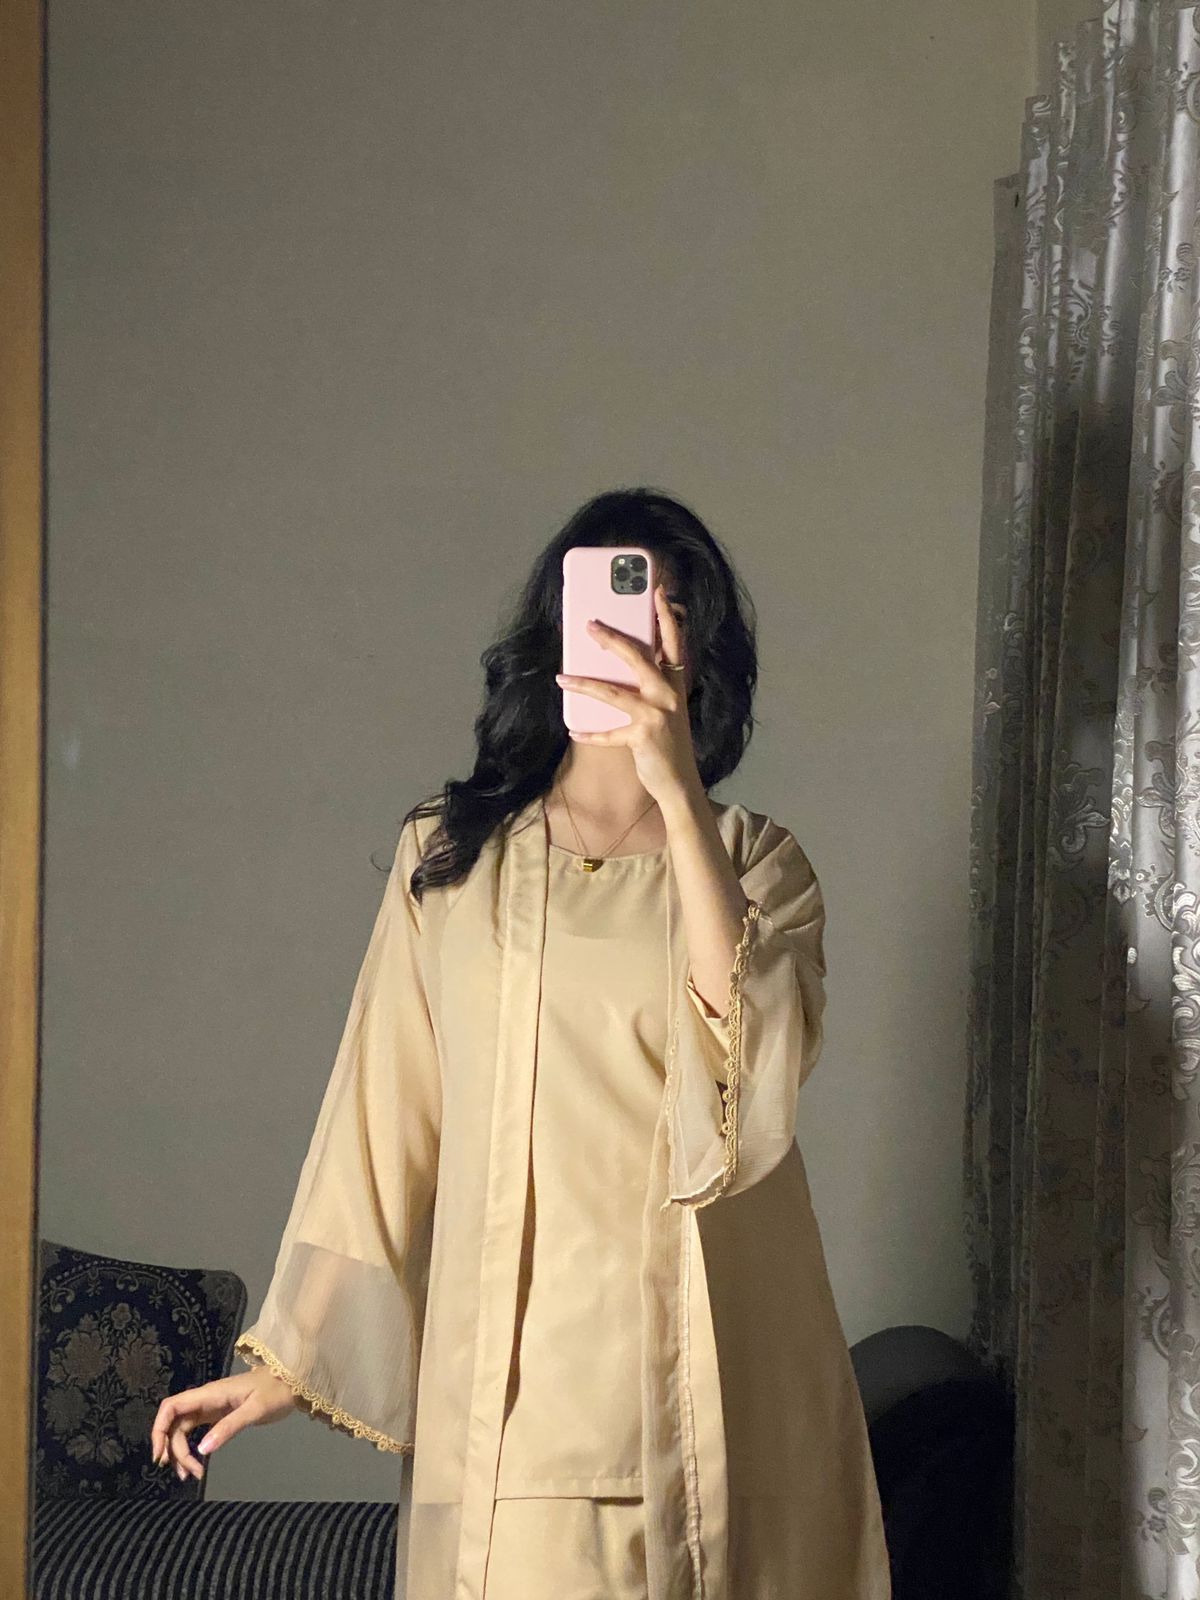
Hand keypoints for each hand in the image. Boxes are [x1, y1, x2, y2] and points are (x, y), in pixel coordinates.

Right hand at [149, 1367, 298, 1481]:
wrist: (293, 1381)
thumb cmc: (275, 1391)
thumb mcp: (254, 1410)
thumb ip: (229, 1428)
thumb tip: (202, 1450)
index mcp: (210, 1394)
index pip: (171, 1406)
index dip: (159, 1429)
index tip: (160, 1455)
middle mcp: (206, 1400)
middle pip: (174, 1424)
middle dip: (173, 1449)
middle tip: (186, 1474)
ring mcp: (211, 1407)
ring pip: (183, 1430)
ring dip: (181, 1453)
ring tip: (191, 1475)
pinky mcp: (219, 1415)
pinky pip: (196, 1432)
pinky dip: (192, 1449)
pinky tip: (197, 1464)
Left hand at [554, 583, 701, 810]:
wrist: (680, 782)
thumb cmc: (668, 742)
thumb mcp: (665, 708)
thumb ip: (650, 686)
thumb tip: (615, 665)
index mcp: (675, 683)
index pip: (674, 642)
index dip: (666, 616)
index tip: (658, 591)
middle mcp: (668, 694)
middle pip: (638, 658)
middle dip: (612, 639)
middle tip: (589, 625)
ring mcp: (656, 715)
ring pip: (613, 692)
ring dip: (584, 684)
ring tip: (562, 678)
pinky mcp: (642, 737)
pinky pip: (608, 733)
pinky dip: (590, 734)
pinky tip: (573, 730)